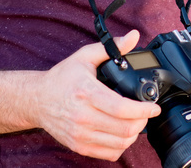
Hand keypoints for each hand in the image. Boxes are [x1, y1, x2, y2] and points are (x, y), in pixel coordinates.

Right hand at [34, 31, 159, 160]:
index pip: (121, 108)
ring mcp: (80, 134)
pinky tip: (122, 133)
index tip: (154, 107)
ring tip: (136, 122)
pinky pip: (109, 153)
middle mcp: (83, 117)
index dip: (143, 109)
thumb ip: (112, 47)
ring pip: (119, 143)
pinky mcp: (79, 146)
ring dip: (134, 134)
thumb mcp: (85, 56)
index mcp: (87, 93)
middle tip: (146, 113)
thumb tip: (133, 36)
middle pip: (124, 128)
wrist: (37, 100)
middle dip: (143, 121)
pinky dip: (122, 145)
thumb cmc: (61, 78)